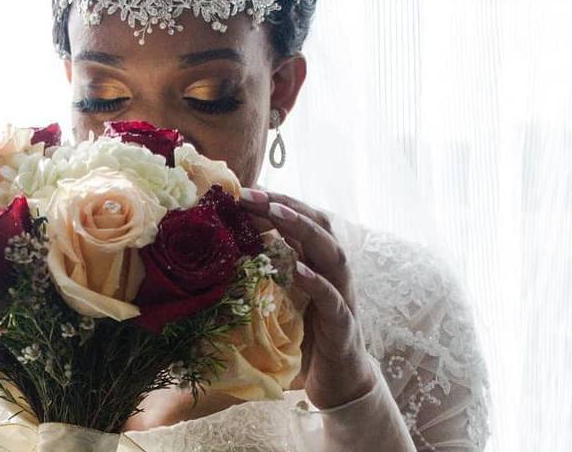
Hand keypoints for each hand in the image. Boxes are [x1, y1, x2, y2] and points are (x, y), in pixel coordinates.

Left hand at [239, 187, 376, 408]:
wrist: (339, 382)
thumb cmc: (305, 338)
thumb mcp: (282, 299)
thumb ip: (267, 274)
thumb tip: (227, 252)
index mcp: (318, 263)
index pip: (301, 221)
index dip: (276, 202)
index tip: (245, 189)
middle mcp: (333, 273)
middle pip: (319, 226)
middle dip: (286, 205)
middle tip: (252, 193)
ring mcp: (342, 297)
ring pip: (333, 254)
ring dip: (304, 229)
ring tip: (277, 213)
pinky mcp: (343, 326)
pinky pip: (333, 299)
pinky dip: (318, 282)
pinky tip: (300, 270)